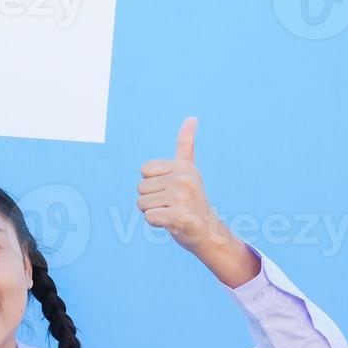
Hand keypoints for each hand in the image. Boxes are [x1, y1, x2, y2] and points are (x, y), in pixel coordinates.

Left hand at [136, 116, 230, 254]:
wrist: (206, 230)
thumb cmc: (192, 200)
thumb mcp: (188, 169)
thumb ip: (186, 145)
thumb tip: (192, 117)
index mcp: (183, 166)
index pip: (144, 170)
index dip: (152, 183)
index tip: (170, 189)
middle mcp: (184, 179)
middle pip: (141, 188)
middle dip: (152, 199)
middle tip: (172, 204)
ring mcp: (182, 198)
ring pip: (142, 203)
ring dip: (153, 212)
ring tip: (171, 212)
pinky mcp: (178, 217)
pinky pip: (148, 217)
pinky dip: (156, 223)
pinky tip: (171, 223)